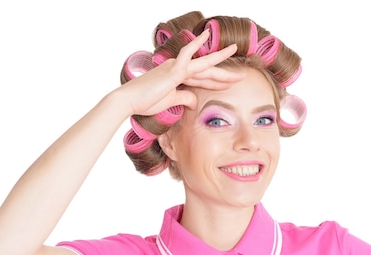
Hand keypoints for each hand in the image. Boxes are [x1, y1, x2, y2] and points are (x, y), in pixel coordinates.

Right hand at [116, 29, 241, 115]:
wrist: (128, 101)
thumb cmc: (145, 102)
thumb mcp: (170, 102)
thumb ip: (184, 99)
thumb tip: (195, 101)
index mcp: (178, 78)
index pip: (203, 80)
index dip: (217, 83)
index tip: (230, 85)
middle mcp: (178, 69)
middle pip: (207, 72)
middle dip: (225, 74)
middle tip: (241, 76)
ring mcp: (176, 68)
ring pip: (203, 65)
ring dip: (220, 60)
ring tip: (234, 50)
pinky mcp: (173, 70)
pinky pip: (187, 54)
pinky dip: (196, 44)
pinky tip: (207, 35)